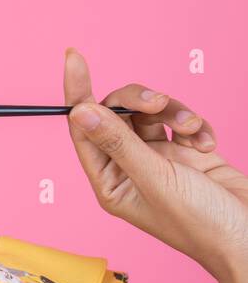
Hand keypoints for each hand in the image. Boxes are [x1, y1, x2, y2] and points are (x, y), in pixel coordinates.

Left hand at [63, 47, 247, 282]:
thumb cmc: (202, 224)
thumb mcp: (155, 179)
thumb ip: (119, 143)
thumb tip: (80, 112)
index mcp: (110, 180)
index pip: (83, 127)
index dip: (77, 92)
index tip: (74, 58)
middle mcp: (129, 168)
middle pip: (118, 112)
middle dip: (140, 101)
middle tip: (158, 103)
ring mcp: (158, 159)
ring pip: (152, 113)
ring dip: (175, 113)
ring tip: (193, 130)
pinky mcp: (186, 153)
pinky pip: (182, 122)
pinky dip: (197, 127)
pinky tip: (207, 145)